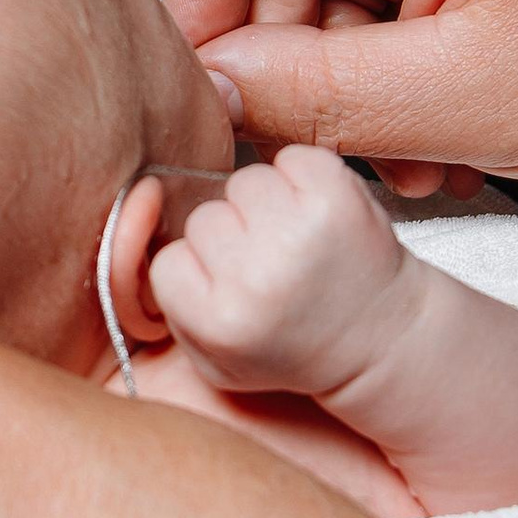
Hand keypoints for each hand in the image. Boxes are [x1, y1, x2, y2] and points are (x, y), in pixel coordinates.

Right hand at [148, 144, 410, 404]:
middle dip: (232, 236)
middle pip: (204, 217)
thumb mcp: (215, 359)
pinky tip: (320, 219)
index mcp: (222, 320)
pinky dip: (304, 180)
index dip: (200, 272)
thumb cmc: (291, 347)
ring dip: (266, 205)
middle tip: (270, 269)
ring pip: (244, 182)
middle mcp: (260, 276)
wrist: (381, 338)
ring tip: (296, 243)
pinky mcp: (338, 195)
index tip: (234, 294)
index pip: (169, 260)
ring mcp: (300, 231)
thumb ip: (165, 304)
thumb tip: (136, 218)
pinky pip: (292, 158)